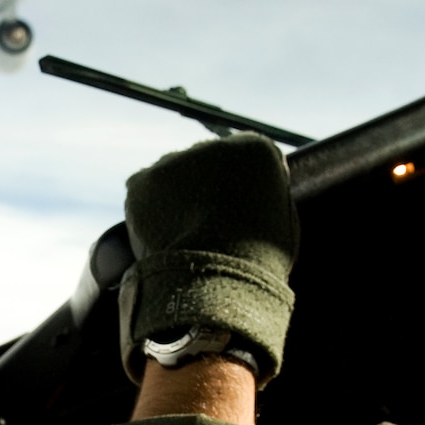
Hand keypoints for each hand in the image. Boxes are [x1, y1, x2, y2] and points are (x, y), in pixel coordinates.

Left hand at [119, 133, 297, 386]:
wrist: (215, 280)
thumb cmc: (259, 260)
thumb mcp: (283, 220)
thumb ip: (265, 192)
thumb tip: (254, 189)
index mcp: (255, 149)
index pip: (247, 156)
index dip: (244, 185)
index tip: (242, 210)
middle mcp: (212, 144)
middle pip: (208, 161)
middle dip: (208, 186)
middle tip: (210, 227)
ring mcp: (172, 160)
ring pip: (174, 174)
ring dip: (178, 196)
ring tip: (186, 235)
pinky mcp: (141, 181)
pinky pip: (145, 191)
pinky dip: (150, 210)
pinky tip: (164, 235)